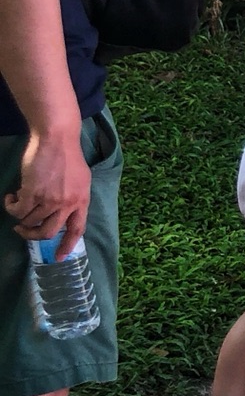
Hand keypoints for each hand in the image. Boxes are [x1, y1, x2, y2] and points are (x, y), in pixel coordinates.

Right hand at [6, 128, 89, 256]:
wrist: (57, 138)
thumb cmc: (67, 156)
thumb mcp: (80, 181)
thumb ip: (73, 198)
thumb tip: (62, 213)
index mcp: (82, 201)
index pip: (77, 229)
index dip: (67, 245)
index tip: (59, 257)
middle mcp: (68, 204)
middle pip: (49, 232)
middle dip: (33, 235)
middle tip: (23, 230)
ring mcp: (50, 200)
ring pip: (30, 222)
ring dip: (20, 218)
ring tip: (17, 204)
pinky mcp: (32, 193)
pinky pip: (18, 210)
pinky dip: (11, 206)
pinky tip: (11, 197)